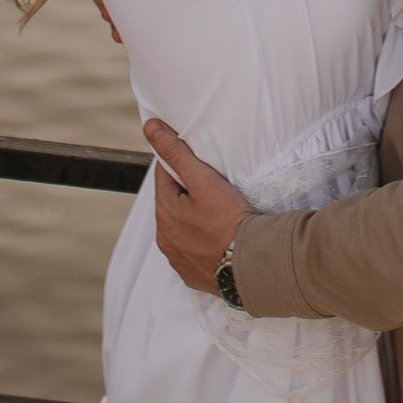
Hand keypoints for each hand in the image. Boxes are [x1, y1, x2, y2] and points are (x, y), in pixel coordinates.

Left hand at [143, 118, 249, 293]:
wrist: (252, 266)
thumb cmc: (229, 221)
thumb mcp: (203, 180)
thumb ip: (176, 153)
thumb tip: (150, 128)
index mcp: (164, 212)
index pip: (164, 175)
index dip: (180, 163)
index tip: (198, 162)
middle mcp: (165, 239)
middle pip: (171, 202)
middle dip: (185, 191)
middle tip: (212, 186)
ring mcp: (177, 259)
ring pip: (179, 227)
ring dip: (191, 217)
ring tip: (216, 212)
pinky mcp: (191, 274)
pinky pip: (190, 251)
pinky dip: (198, 241)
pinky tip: (216, 237)